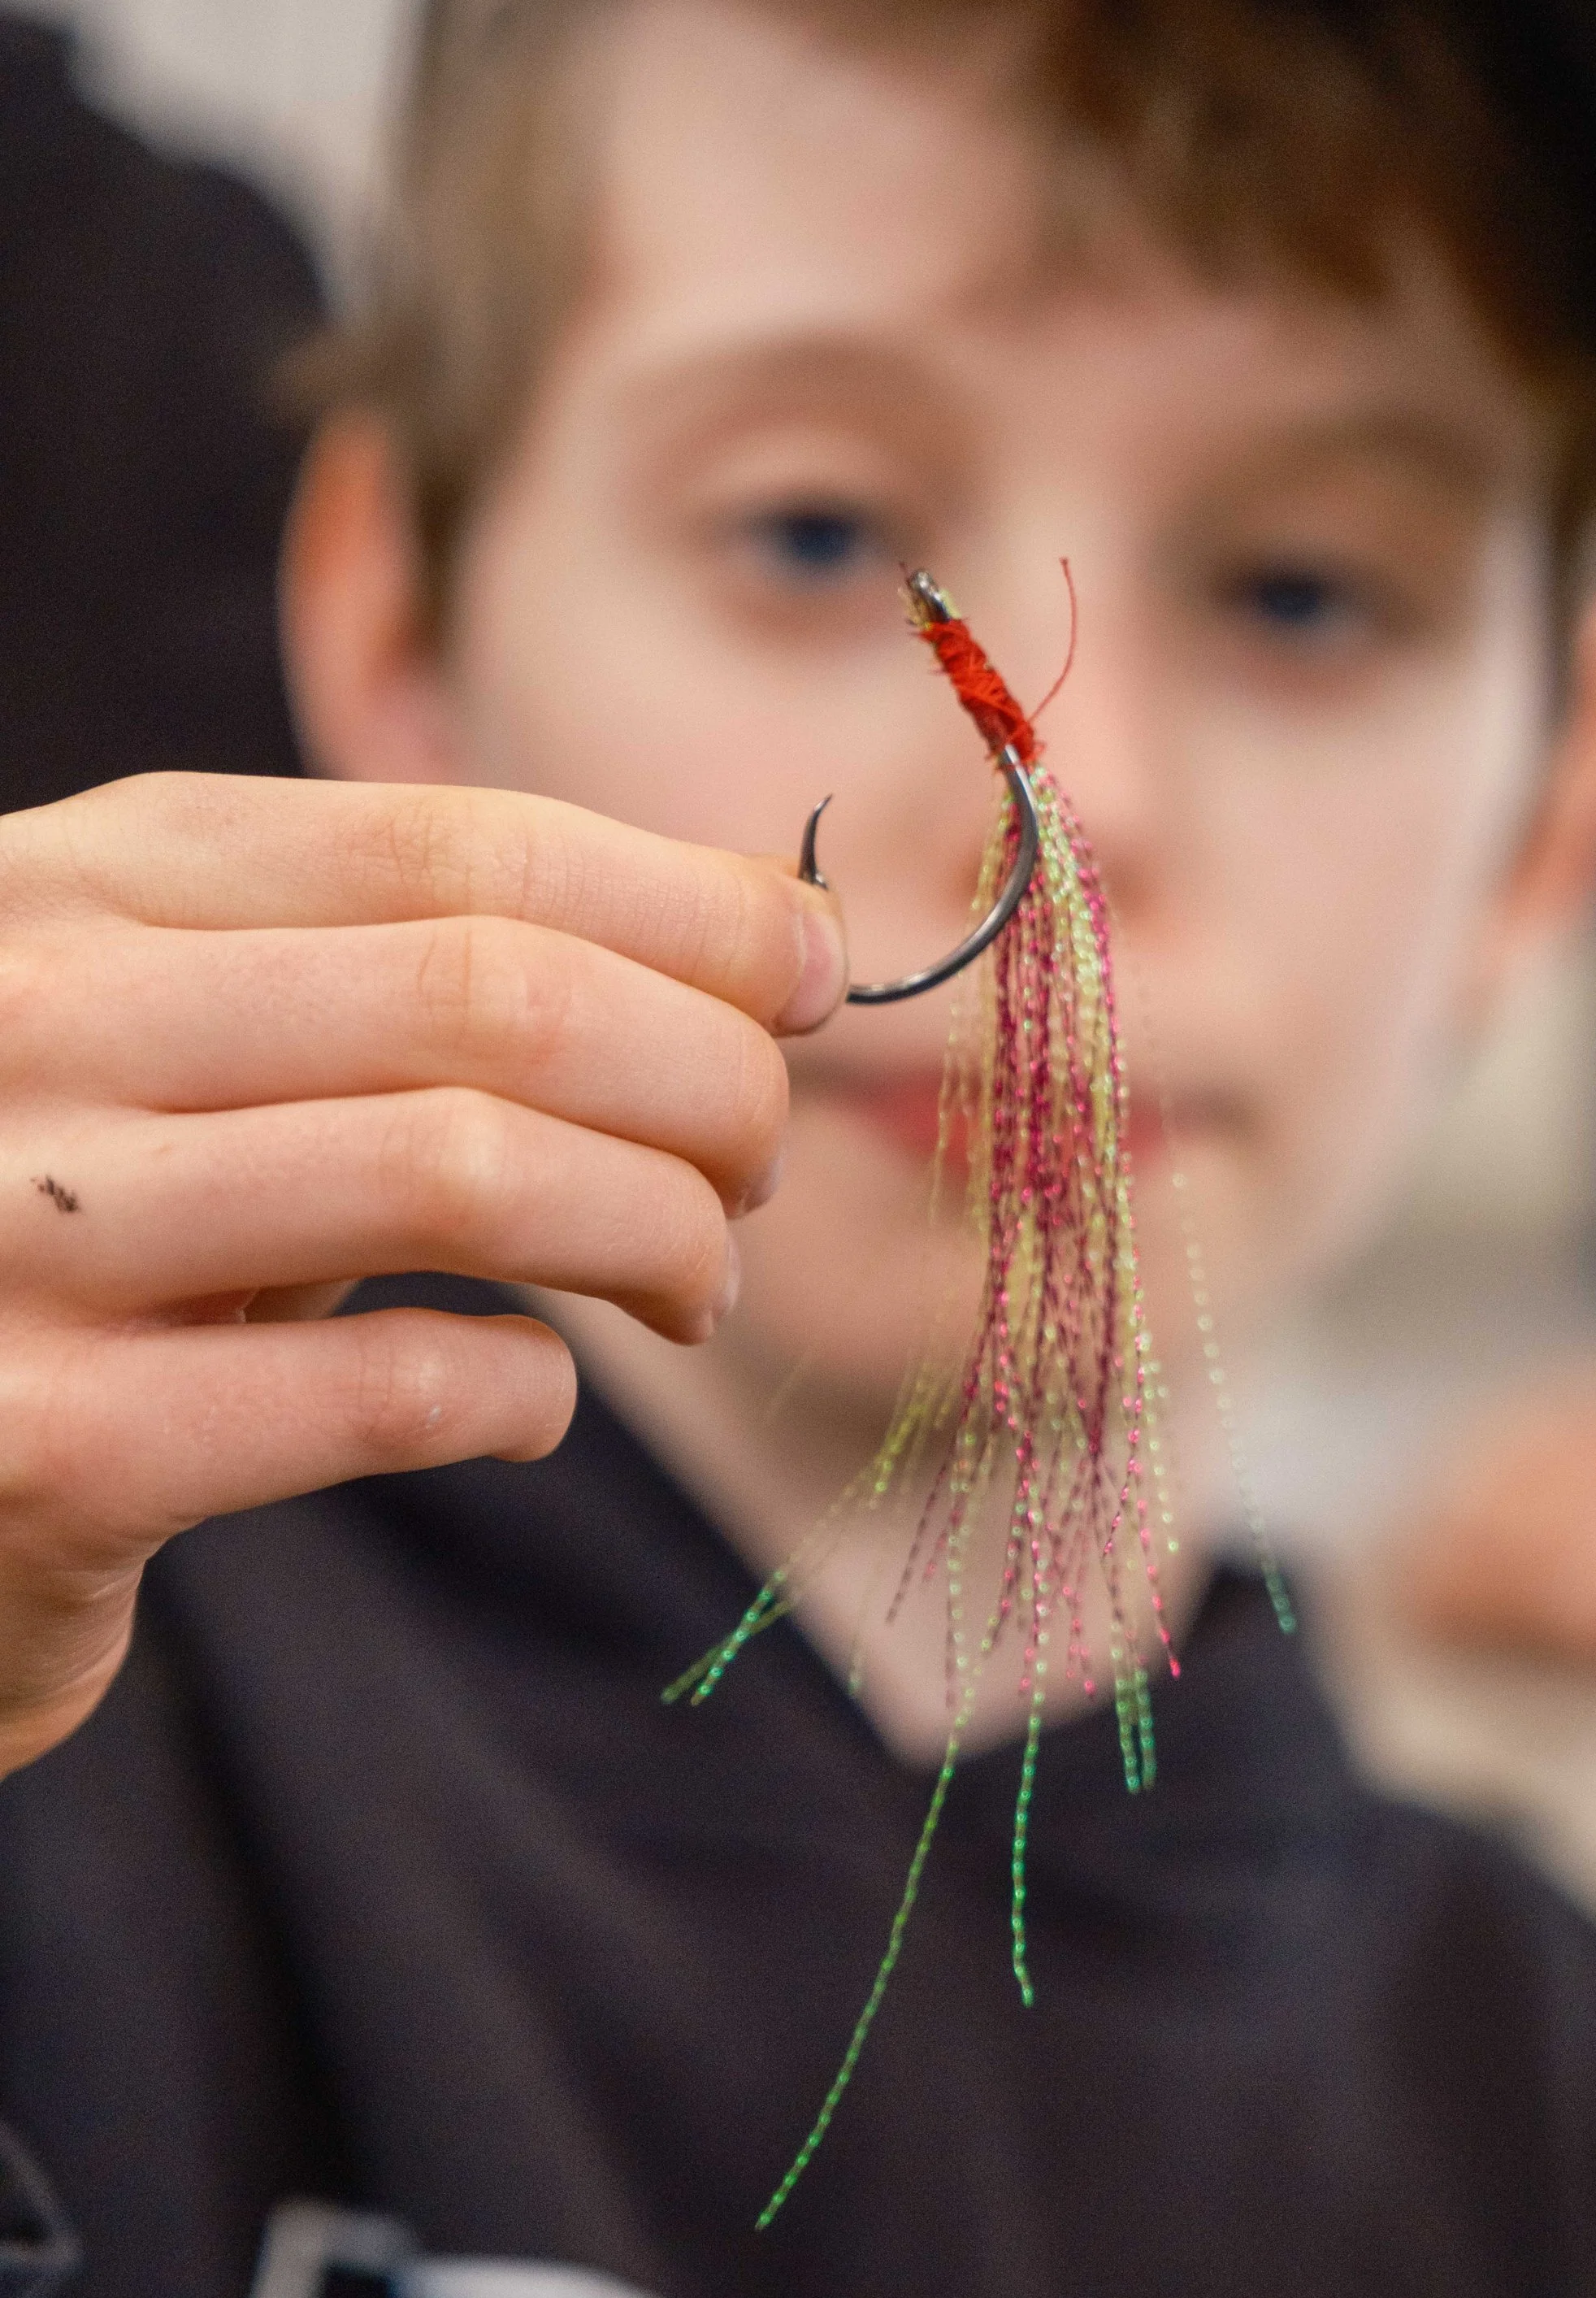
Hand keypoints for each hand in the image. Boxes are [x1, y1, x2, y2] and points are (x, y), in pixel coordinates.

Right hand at [0, 771, 845, 1777]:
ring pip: (465, 1170)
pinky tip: (538, 1396)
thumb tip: (759, 928)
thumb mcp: (177, 1037)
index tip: (814, 977)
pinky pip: (387, 1388)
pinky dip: (526, 1389)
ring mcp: (17, 1234)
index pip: (461, 846)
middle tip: (758, 1164)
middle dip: (705, 1077)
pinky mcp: (42, 1451)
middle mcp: (33, 1020)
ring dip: (653, 1229)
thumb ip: (395, 973)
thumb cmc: (60, 1230)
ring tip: (690, 1282)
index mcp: (83, 882)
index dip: (687, 904)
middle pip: (496, 995)